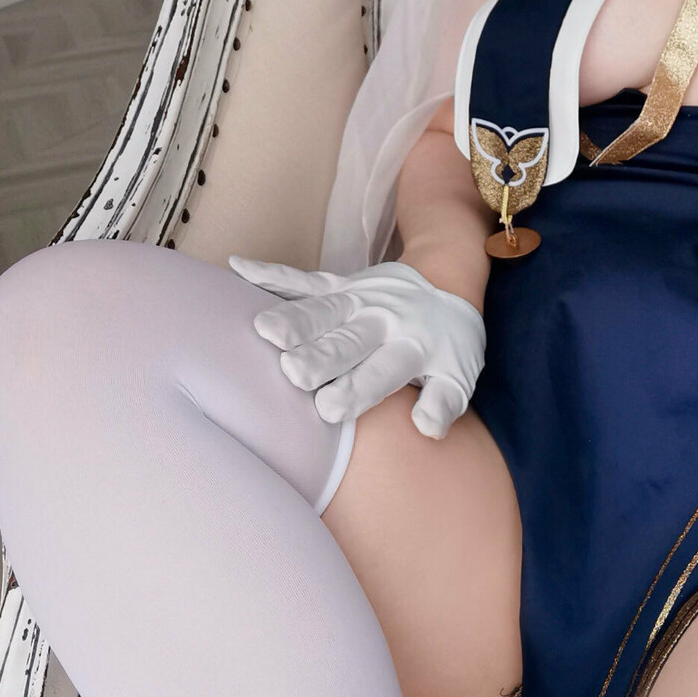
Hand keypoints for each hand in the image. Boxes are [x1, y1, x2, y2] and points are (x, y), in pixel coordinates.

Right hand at [228, 256, 485, 439]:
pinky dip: (271, 274)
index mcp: (411, 348)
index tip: (330, 410)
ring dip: (295, 319)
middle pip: (347, 341)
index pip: (381, 372)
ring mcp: (357, 298)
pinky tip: (238, 269)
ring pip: (322, 309)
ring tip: (264, 329)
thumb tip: (428, 427)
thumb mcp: (459, 376)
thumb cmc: (447, 344)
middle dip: (320, 356)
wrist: (447, 282)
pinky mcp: (339, 282)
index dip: (357, 389)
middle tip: (294, 371)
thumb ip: (444, 403)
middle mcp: (381, 321)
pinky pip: (303, 278)